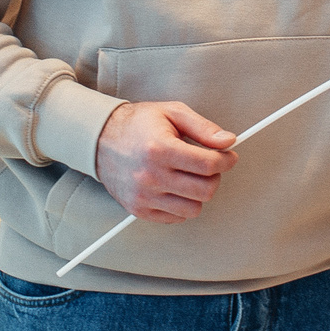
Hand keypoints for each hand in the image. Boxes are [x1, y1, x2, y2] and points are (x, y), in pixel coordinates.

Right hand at [93, 101, 237, 222]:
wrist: (100, 140)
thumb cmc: (138, 124)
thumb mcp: (173, 113)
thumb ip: (203, 127)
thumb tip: (228, 141)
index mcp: (160, 149)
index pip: (208, 165)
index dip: (226, 160)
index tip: (228, 156)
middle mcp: (151, 176)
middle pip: (205, 190)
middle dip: (215, 176)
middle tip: (209, 166)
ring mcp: (144, 196)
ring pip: (193, 208)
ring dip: (199, 193)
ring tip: (190, 176)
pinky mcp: (139, 210)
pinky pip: (177, 217)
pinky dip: (182, 204)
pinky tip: (175, 187)